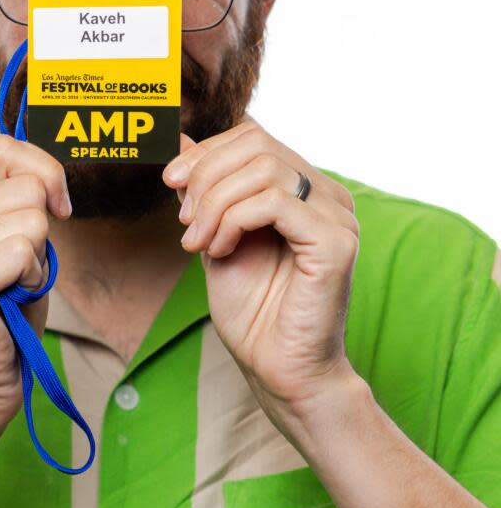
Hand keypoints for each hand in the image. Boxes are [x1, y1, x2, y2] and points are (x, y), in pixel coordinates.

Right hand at [0, 134, 71, 438]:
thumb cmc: (3, 321)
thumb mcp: (15, 248)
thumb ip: (22, 205)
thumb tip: (51, 177)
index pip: (4, 148)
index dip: (43, 174)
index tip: (55, 214)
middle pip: (26, 185)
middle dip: (43, 232)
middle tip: (18, 276)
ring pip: (30, 220)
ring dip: (37, 262)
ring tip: (10, 293)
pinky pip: (21, 253)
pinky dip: (31, 281)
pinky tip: (9, 306)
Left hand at [162, 120, 360, 424]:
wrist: (279, 370)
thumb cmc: (254, 314)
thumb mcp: (215, 238)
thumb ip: (205, 193)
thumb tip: (180, 141)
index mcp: (304, 191)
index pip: (253, 137)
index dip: (205, 153)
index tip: (171, 183)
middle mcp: (327, 196)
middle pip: (256, 145)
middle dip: (205, 177)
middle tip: (184, 222)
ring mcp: (336, 217)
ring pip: (263, 169)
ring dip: (215, 204)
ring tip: (198, 243)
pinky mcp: (336, 243)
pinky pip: (275, 202)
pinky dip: (235, 221)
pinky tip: (221, 251)